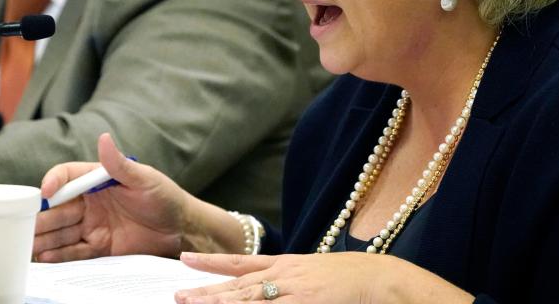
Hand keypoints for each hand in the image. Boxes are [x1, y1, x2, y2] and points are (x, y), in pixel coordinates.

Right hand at [33, 132, 193, 261]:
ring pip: (61, 231)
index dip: (53, 182)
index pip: (67, 177)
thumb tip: (104, 138)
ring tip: (28, 245)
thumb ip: (119, 164)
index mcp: (96, 180)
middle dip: (40, 217)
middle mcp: (89, 203)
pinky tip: (45, 256)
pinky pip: (74, 251)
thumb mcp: (144, 178)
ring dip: (43, 237)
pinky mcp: (99, 247)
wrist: (180, 229)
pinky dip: (58, 254)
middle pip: (58, 208)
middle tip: (25, 226)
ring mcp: (92, 226)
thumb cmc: (164, 196)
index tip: (45, 192)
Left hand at [174, 252, 474, 303]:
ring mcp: (293, 293)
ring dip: (218, 303)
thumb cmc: (353, 280)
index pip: (241, 263)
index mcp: (286, 266)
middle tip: (177, 294)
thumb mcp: (316, 273)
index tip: (185, 259)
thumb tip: (272, 287)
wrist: (382, 279)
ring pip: (247, 300)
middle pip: (237, 286)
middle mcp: (285, 277)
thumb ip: (293, 280)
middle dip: (205, 290)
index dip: (211, 263)